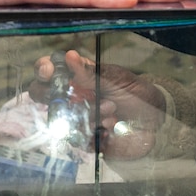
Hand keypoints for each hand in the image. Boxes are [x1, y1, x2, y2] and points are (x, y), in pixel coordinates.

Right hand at [34, 50, 165, 158]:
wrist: (153, 121)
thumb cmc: (133, 92)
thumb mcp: (115, 78)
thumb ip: (90, 72)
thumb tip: (69, 56)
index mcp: (75, 77)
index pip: (47, 70)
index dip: (42, 69)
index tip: (48, 71)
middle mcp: (69, 97)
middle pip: (42, 95)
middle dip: (54, 95)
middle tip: (78, 96)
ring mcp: (74, 118)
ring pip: (61, 118)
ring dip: (87, 113)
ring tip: (112, 109)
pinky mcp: (83, 139)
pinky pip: (76, 138)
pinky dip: (93, 132)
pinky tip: (111, 127)